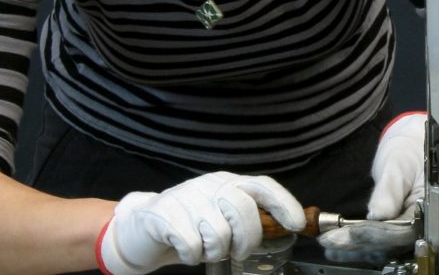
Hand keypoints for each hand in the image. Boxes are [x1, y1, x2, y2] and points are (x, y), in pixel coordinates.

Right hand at [96, 172, 304, 274]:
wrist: (141, 228)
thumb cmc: (190, 226)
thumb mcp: (222, 217)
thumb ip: (248, 218)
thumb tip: (284, 227)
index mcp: (228, 182)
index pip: (262, 186)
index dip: (283, 203)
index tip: (297, 224)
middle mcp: (210, 184)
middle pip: (244, 211)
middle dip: (246, 240)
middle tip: (236, 252)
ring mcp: (186, 196)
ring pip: (218, 233)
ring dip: (214, 252)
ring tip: (204, 249)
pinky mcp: (164, 213)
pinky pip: (192, 245)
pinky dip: (192, 256)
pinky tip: (186, 250)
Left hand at [318, 112, 425, 262]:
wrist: (406, 152)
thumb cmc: (407, 154)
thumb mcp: (399, 164)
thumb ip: (390, 189)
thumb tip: (380, 214)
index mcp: (428, 209)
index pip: (403, 231)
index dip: (377, 235)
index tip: (353, 233)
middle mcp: (419, 225)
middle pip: (390, 244)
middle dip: (360, 243)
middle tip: (331, 240)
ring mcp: (406, 231)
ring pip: (381, 248)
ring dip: (354, 248)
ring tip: (329, 244)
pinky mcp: (393, 232)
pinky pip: (376, 244)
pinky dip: (356, 245)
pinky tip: (337, 247)